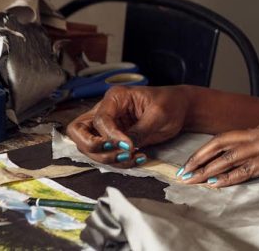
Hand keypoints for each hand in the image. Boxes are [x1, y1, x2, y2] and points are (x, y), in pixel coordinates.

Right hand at [66, 85, 190, 168]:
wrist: (181, 109)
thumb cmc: (171, 104)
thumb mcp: (159, 115)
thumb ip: (140, 130)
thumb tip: (125, 147)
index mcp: (115, 97)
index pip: (99, 119)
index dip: (111, 136)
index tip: (130, 146)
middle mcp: (105, 111)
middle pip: (78, 132)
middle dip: (93, 148)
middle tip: (119, 152)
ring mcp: (107, 126)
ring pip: (88, 147)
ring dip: (107, 158)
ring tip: (134, 157)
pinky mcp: (113, 140)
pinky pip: (104, 154)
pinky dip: (118, 161)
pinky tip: (139, 158)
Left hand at [178, 123, 258, 187]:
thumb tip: (254, 162)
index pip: (227, 137)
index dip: (206, 150)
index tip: (192, 162)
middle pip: (222, 142)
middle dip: (199, 158)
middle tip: (182, 172)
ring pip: (231, 156)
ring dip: (209, 169)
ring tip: (192, 180)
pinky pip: (248, 168)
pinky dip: (230, 177)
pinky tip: (217, 184)